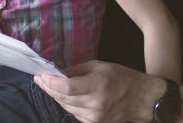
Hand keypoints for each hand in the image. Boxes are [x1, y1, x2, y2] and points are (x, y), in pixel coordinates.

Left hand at [33, 60, 164, 122]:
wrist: (142, 99)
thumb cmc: (122, 78)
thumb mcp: (100, 66)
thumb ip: (78, 70)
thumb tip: (58, 73)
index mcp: (98, 85)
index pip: (67, 88)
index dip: (51, 82)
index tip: (40, 75)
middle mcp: (95, 103)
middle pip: (63, 98)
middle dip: (49, 88)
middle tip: (40, 79)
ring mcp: (95, 116)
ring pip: (66, 107)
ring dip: (56, 96)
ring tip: (49, 85)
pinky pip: (74, 113)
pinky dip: (67, 104)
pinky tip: (65, 96)